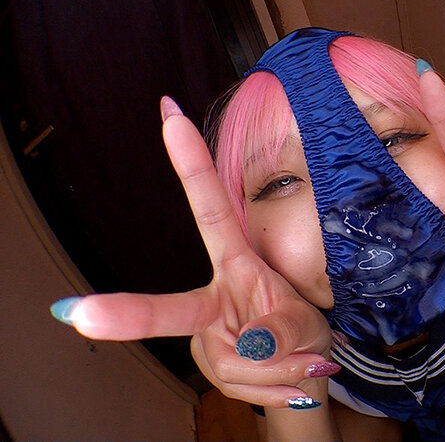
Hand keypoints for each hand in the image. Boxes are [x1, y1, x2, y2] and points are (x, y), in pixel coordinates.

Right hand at [51, 98, 332, 407]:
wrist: (303, 375)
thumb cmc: (302, 334)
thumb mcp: (306, 325)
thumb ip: (284, 329)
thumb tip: (254, 343)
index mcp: (236, 267)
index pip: (210, 213)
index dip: (191, 165)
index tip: (170, 116)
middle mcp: (213, 298)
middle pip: (171, 308)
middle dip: (127, 313)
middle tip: (80, 315)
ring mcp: (207, 338)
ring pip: (235, 362)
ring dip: (277, 368)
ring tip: (291, 359)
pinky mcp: (210, 366)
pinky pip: (239, 383)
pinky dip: (273, 385)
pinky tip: (282, 379)